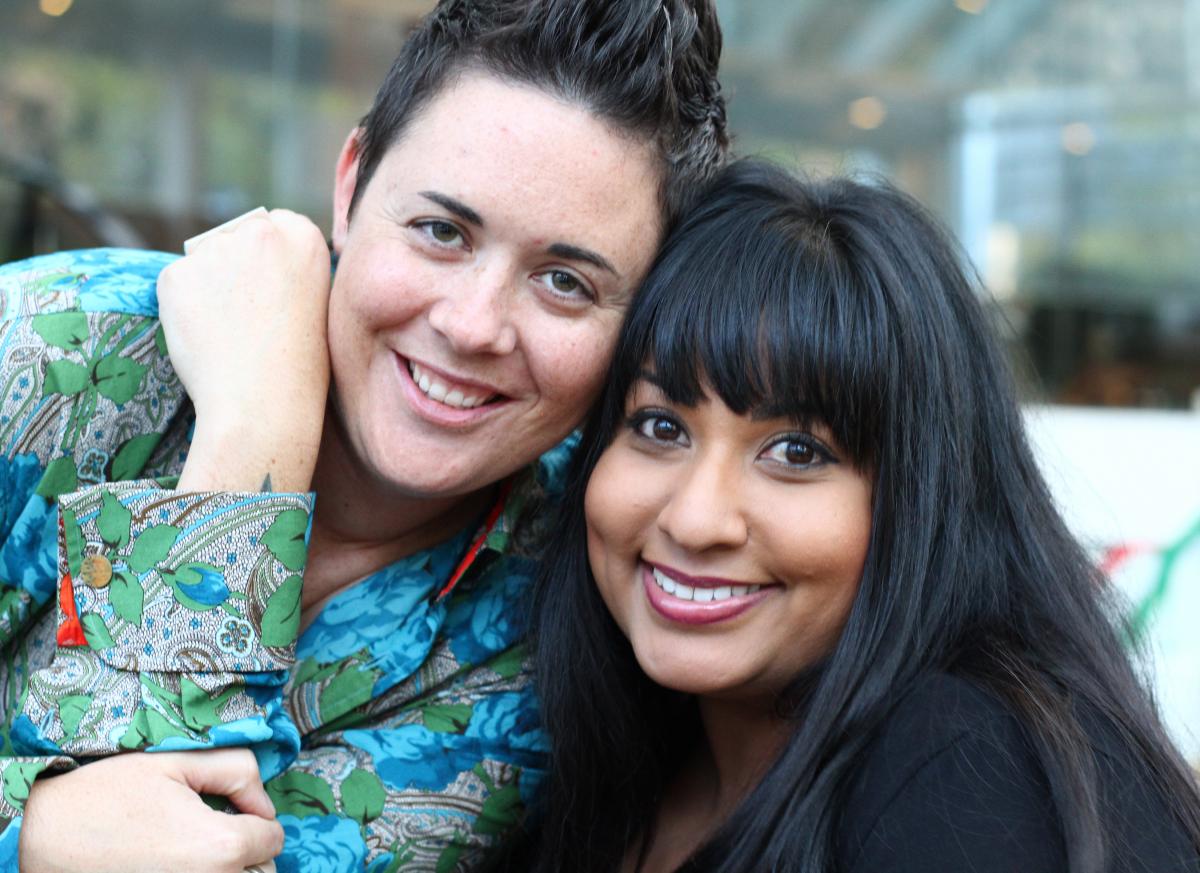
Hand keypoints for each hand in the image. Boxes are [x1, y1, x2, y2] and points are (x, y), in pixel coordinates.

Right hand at [19, 750, 283, 872]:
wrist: (41, 836)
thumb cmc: (106, 793)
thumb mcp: (176, 761)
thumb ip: (237, 769)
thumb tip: (265, 804)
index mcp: (222, 846)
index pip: (274, 839)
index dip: (257, 818)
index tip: (228, 810)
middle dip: (247, 851)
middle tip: (208, 832)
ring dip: (228, 871)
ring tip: (191, 852)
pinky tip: (174, 867)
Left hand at [158, 209, 330, 491]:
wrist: (263, 404)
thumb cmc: (300, 368)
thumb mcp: (317, 305)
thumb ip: (291, 272)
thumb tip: (259, 267)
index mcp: (304, 237)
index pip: (279, 225)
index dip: (272, 259)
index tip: (272, 288)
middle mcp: (259, 232)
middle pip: (238, 236)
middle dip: (238, 265)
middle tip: (248, 314)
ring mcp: (214, 251)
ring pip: (205, 260)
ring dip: (210, 285)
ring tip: (229, 332)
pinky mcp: (176, 274)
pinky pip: (177, 284)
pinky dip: (185, 308)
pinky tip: (206, 337)